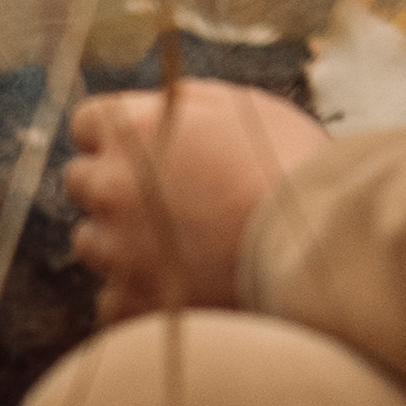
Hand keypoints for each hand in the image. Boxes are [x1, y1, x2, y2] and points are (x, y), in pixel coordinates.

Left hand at [64, 82, 329, 322]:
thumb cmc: (293, 169)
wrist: (324, 246)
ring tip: (182, 249)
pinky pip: (112, 300)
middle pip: (81, 183)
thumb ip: (184, 104)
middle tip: (169, 203)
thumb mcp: (243, 109)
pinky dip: (139, 297)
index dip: (117, 137)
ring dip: (123, 244)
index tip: (144, 151)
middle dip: (116, 189)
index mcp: (133, 130)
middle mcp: (112, 186)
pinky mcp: (133, 302)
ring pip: (92, 243)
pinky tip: (180, 288)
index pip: (88, 123)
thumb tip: (157, 105)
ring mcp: (117, 248)